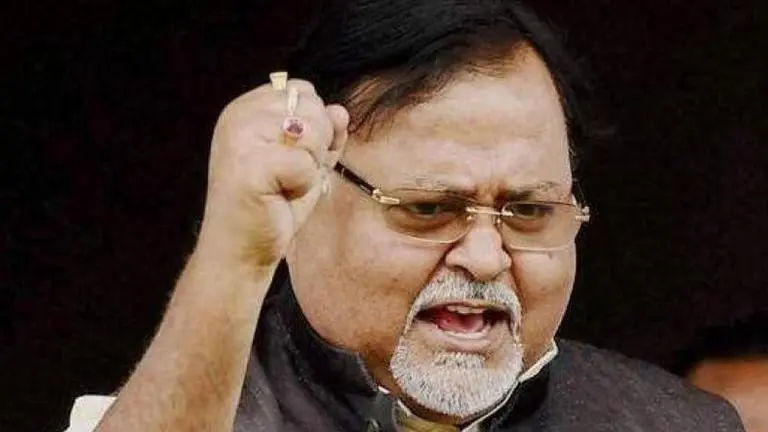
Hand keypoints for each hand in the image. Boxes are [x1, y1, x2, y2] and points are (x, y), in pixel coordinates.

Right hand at [197, 79, 348, 267]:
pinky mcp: (249, 165)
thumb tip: (340, 111)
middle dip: (315, 146)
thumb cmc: (274, 204)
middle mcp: (238, 115)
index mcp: (246, 106)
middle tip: (287, 175)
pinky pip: (305, 163)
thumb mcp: (307, 161)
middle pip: (311, 107)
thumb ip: (324, 132)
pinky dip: (303, 185)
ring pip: (312, 131)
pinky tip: (279, 196)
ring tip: (283, 184)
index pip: (303, 90)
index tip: (290, 157)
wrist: (242, 250)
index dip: (314, 126)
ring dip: (310, 165)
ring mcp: (240, 138)